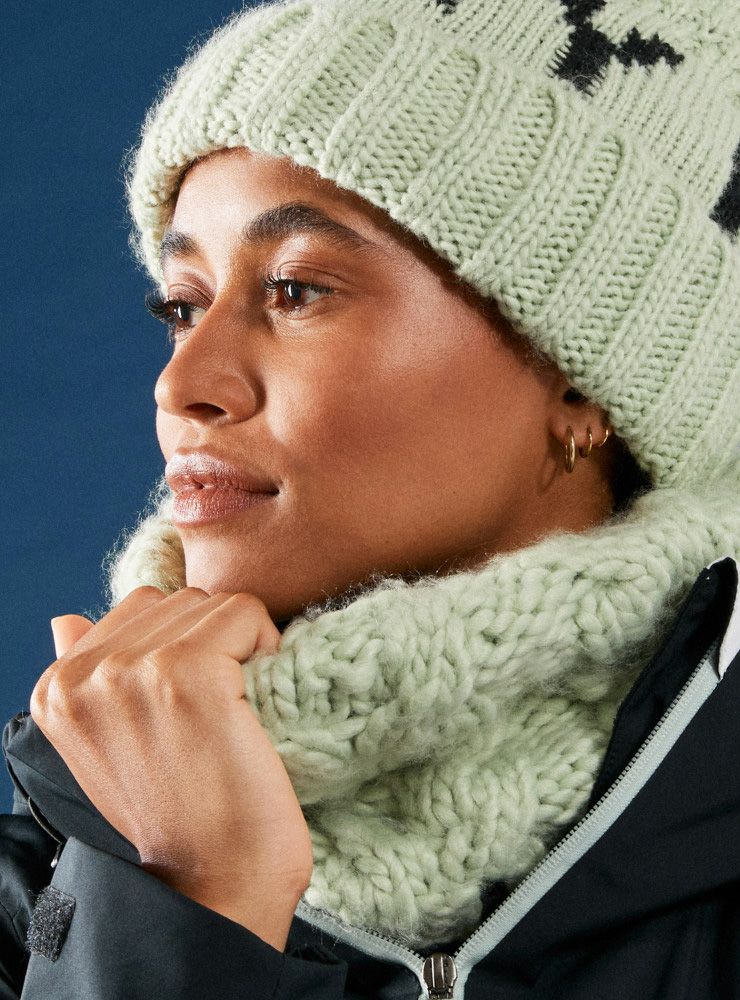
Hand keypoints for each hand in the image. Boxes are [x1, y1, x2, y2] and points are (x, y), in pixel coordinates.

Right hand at [32, 587, 313, 949]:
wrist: (212, 887)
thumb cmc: (175, 818)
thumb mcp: (109, 744)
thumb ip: (87, 673)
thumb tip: (63, 618)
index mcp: (57, 687)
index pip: (139, 609)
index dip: (185, 647)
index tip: (193, 711)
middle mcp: (84, 674)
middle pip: (178, 602)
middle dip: (214, 642)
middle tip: (222, 712)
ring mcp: (133, 670)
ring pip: (212, 604)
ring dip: (242, 645)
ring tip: (237, 710)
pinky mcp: (188, 672)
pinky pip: (245, 612)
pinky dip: (266, 646)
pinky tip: (258, 703)